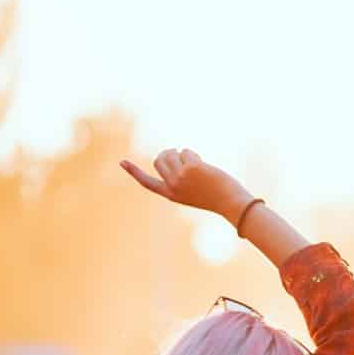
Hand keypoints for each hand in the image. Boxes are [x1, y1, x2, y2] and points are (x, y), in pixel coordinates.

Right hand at [121, 149, 252, 223]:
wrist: (231, 202)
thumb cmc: (216, 196)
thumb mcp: (194, 190)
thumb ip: (181, 176)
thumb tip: (177, 153)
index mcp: (171, 194)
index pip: (147, 182)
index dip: (134, 172)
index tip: (122, 162)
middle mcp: (172, 186)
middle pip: (159, 159)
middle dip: (170, 154)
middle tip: (185, 159)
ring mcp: (180, 177)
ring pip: (171, 153)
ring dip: (183, 153)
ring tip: (197, 166)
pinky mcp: (190, 168)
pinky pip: (187, 152)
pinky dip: (195, 155)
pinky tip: (205, 166)